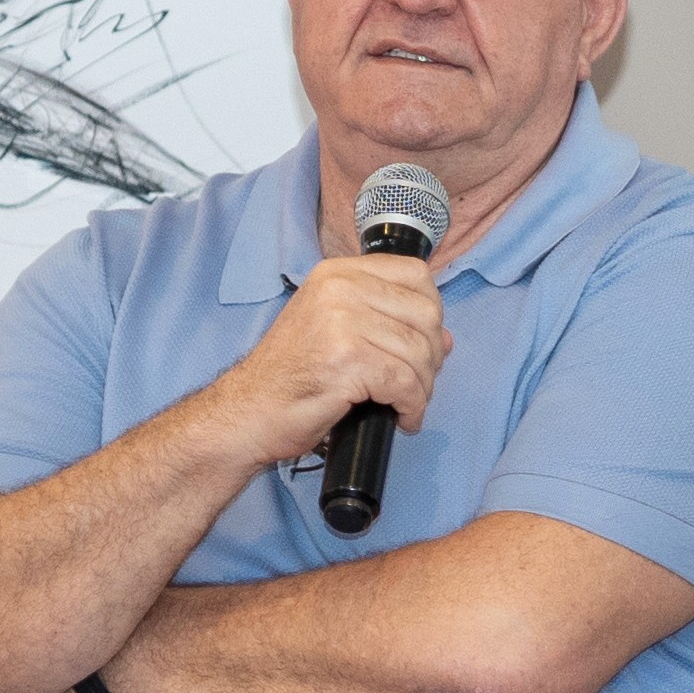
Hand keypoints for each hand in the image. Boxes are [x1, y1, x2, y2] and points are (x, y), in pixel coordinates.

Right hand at [224, 250, 450, 465]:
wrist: (249, 412)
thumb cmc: (290, 377)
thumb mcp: (335, 332)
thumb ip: (387, 324)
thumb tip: (445, 339)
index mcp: (337, 273)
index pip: (415, 274)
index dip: (430, 312)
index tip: (421, 343)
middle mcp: (340, 288)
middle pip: (425, 315)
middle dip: (430, 357)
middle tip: (415, 383)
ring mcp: (342, 321)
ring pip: (419, 352)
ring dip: (422, 387)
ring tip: (405, 405)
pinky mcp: (347, 360)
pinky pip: (405, 383)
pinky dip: (411, 407)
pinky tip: (402, 418)